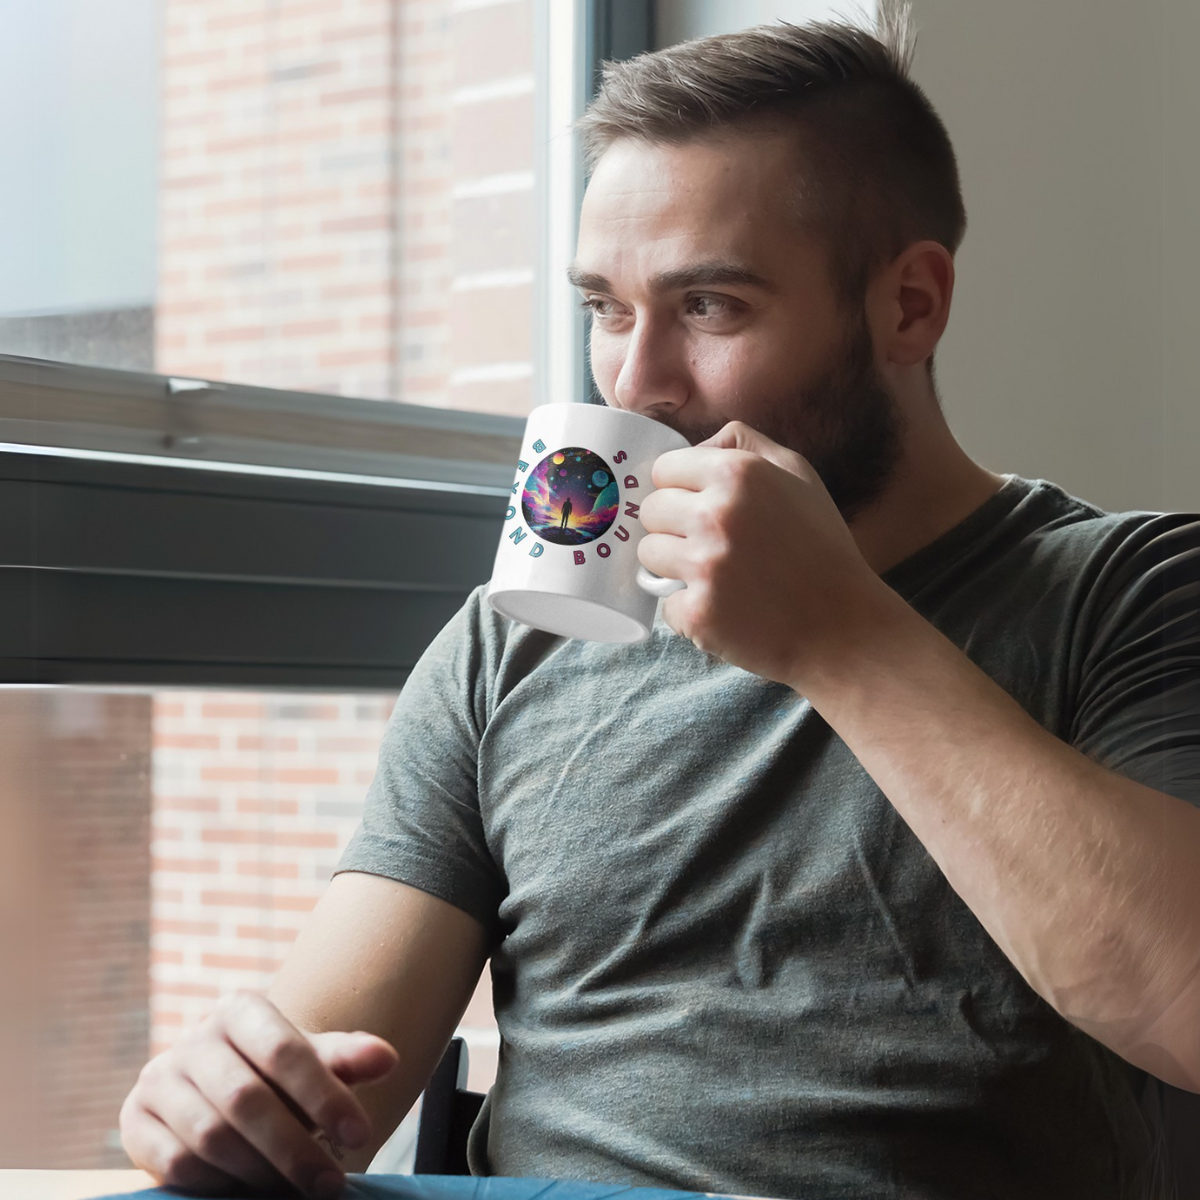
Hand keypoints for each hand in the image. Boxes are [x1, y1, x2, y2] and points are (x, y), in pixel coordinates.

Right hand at [119, 990, 397, 1198]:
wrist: (226, 1089)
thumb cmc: (282, 1075)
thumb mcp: (317, 1061)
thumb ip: (349, 1058)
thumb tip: (388, 1058)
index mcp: (241, 1009)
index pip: (284, 1050)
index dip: (323, 1095)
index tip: (360, 1135)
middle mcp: (194, 1038)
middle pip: (245, 1098)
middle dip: (294, 1147)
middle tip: (330, 1183)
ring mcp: (159, 1077)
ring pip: (210, 1135)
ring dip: (259, 1171)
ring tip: (294, 1190)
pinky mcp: (136, 1120)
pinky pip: (175, 1164)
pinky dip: (218, 1184)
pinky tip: (249, 1190)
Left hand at [638, 420, 882, 687]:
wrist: (845, 627)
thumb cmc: (822, 548)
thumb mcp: (798, 475)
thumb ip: (744, 444)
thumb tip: (694, 446)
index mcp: (737, 473)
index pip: (662, 469)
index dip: (678, 489)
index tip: (699, 508)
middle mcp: (716, 514)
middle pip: (649, 511)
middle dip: (672, 527)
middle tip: (711, 546)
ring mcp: (704, 566)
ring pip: (648, 555)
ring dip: (673, 567)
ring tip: (717, 576)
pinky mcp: (698, 613)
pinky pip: (665, 603)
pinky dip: (688, 610)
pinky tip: (725, 609)